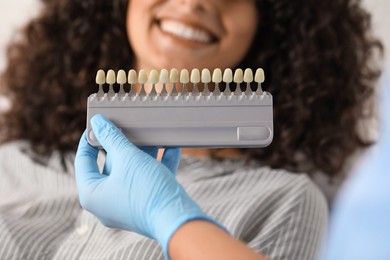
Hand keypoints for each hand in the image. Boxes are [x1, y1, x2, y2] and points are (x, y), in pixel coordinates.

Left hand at [75, 114, 216, 256]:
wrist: (178, 221)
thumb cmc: (146, 191)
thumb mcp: (128, 158)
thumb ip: (112, 137)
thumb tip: (98, 122)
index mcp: (93, 194)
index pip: (83, 162)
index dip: (89, 140)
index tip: (98, 124)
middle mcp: (107, 203)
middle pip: (111, 165)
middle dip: (124, 144)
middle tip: (129, 125)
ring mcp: (128, 205)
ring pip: (132, 171)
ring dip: (143, 152)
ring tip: (151, 134)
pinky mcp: (147, 205)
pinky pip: (149, 180)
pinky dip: (158, 163)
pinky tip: (171, 147)